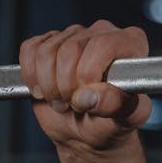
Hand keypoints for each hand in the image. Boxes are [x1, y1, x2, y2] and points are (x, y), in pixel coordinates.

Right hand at [18, 20, 151, 151]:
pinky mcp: (49, 43)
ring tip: (63, 100)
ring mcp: (75, 35)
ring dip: (48, 85)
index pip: (103, 44)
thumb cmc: (113, 119)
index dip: (88, 73)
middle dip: (66, 85)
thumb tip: (89, 95)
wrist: (87, 130)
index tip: (88, 97)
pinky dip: (31, 75)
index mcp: (132, 42)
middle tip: (74, 104)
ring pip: (46, 52)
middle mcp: (104, 32)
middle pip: (70, 49)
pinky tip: (45, 89)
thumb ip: (116, 105)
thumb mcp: (126, 118)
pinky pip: (30, 49)